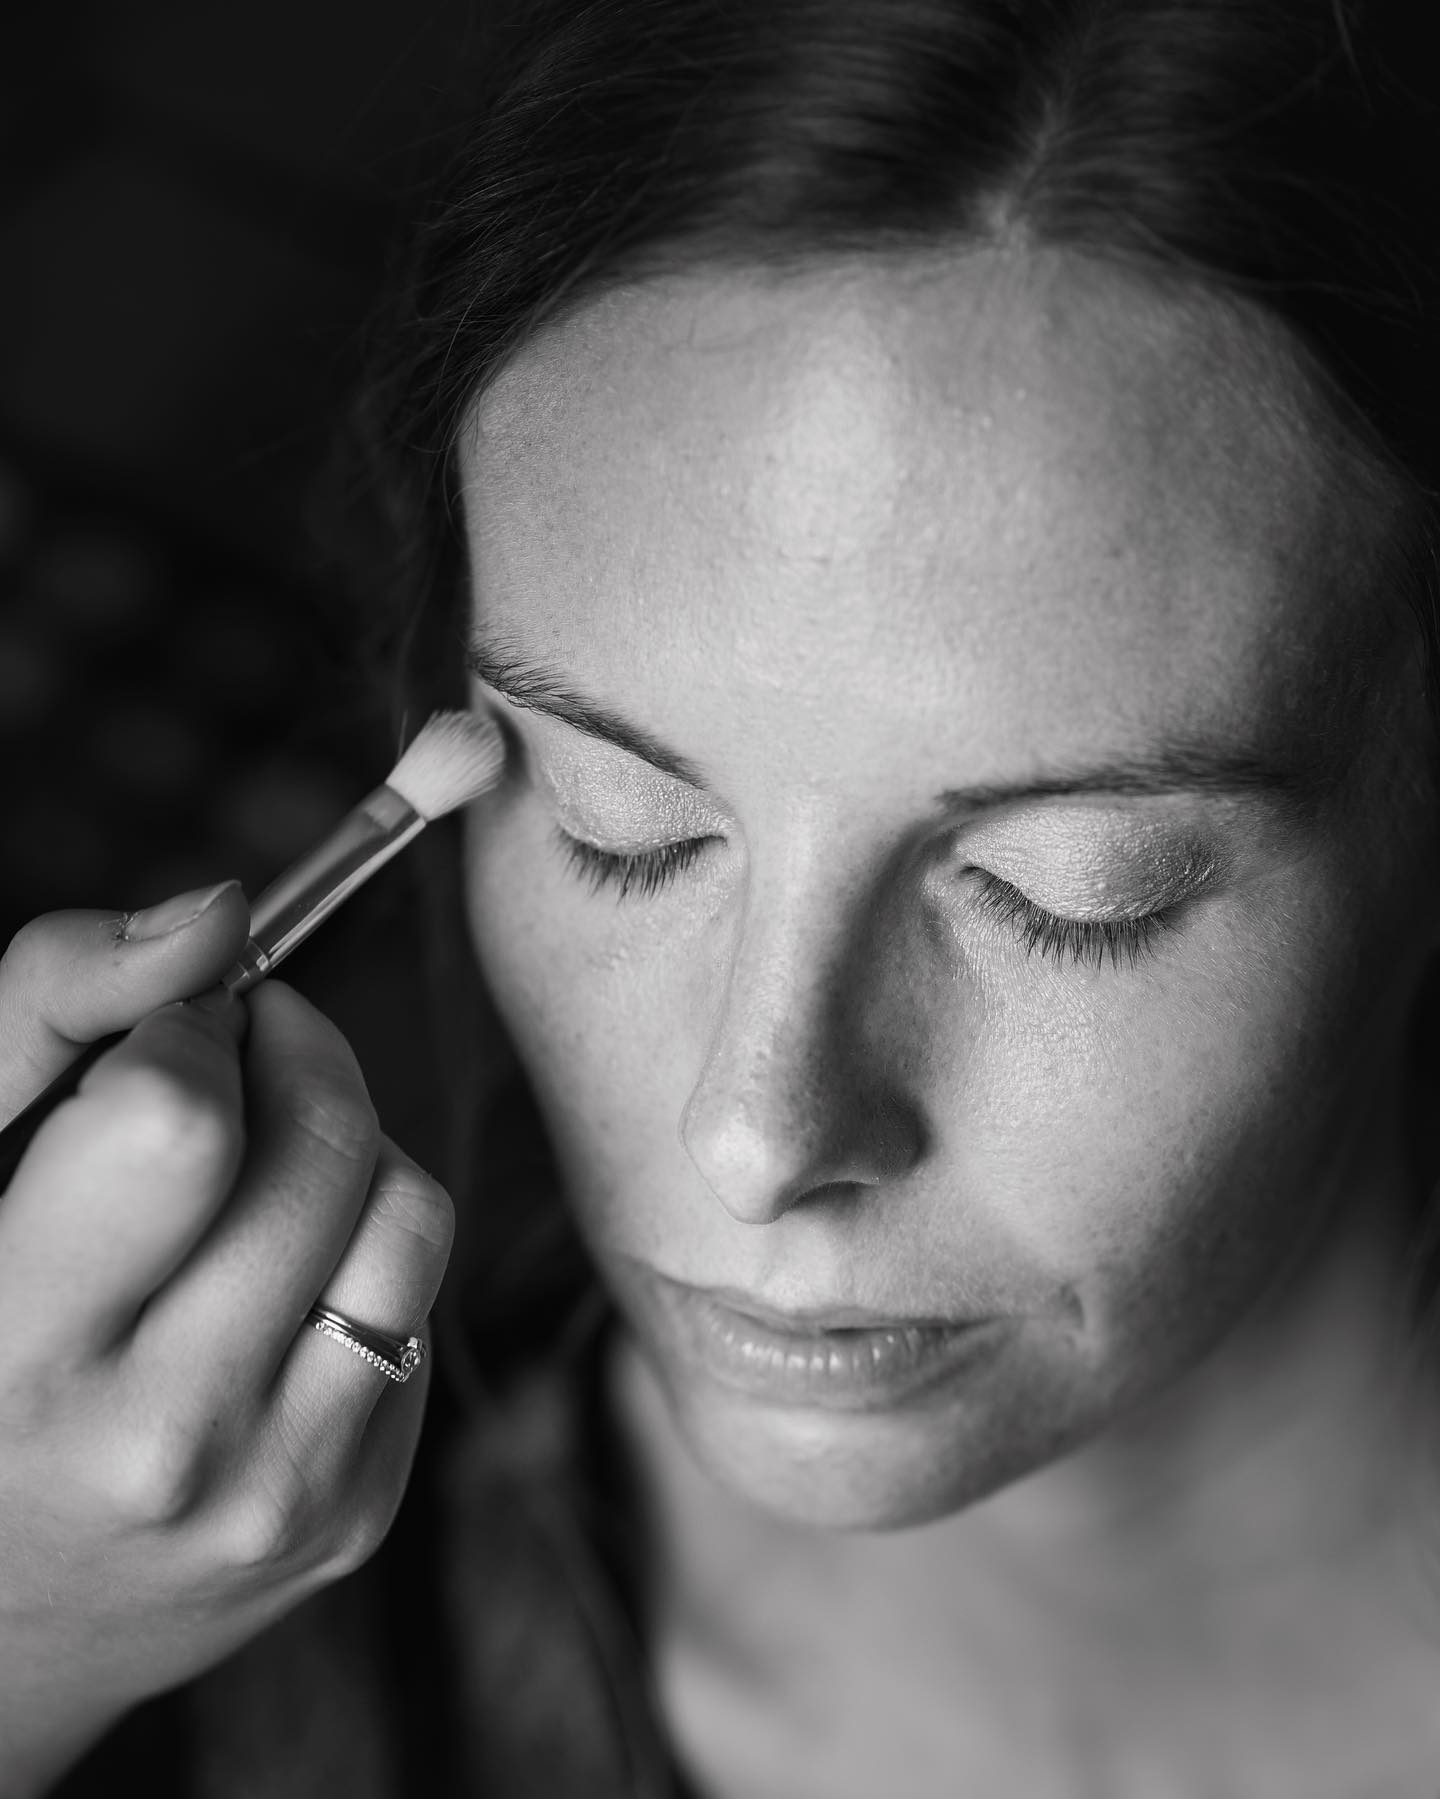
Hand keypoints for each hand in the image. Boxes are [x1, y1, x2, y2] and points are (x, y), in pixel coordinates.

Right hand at [0, 885, 453, 1795]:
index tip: (162, 1035)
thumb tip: (217, 916)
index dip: (182, 1031)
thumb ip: (50, 1008)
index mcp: (25, 1353)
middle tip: (228, 1054)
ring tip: (256, 1158)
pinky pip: (419, 1299)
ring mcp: (279, 1493)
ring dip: (346, 1138)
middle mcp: (164, 1443)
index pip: (180, 1121)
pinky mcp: (354, 1514)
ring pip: (407, 1207)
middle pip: (324, 1144)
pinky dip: (364, 1242)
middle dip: (288, 1047)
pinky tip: (275, 1269)